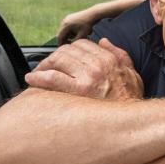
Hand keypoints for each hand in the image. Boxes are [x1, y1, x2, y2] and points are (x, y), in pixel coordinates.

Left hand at [25, 38, 142, 100]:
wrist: (133, 122)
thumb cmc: (131, 101)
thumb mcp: (132, 73)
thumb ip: (119, 55)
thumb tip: (104, 41)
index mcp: (109, 59)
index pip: (82, 44)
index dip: (69, 50)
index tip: (62, 58)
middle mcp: (98, 64)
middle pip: (67, 51)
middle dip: (54, 57)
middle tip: (45, 66)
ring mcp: (88, 76)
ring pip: (58, 61)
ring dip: (44, 65)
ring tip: (37, 73)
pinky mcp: (79, 90)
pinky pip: (52, 78)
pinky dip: (39, 77)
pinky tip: (32, 79)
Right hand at [57, 8, 99, 44]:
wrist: (93, 14)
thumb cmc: (88, 25)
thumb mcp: (82, 35)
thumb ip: (75, 42)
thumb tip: (71, 47)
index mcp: (66, 26)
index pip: (59, 37)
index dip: (61, 43)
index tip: (64, 49)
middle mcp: (64, 21)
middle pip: (61, 33)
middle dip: (66, 39)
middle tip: (71, 44)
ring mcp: (67, 18)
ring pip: (65, 30)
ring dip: (69, 35)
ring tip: (78, 36)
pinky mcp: (70, 17)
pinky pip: (68, 26)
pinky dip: (71, 30)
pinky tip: (78, 32)